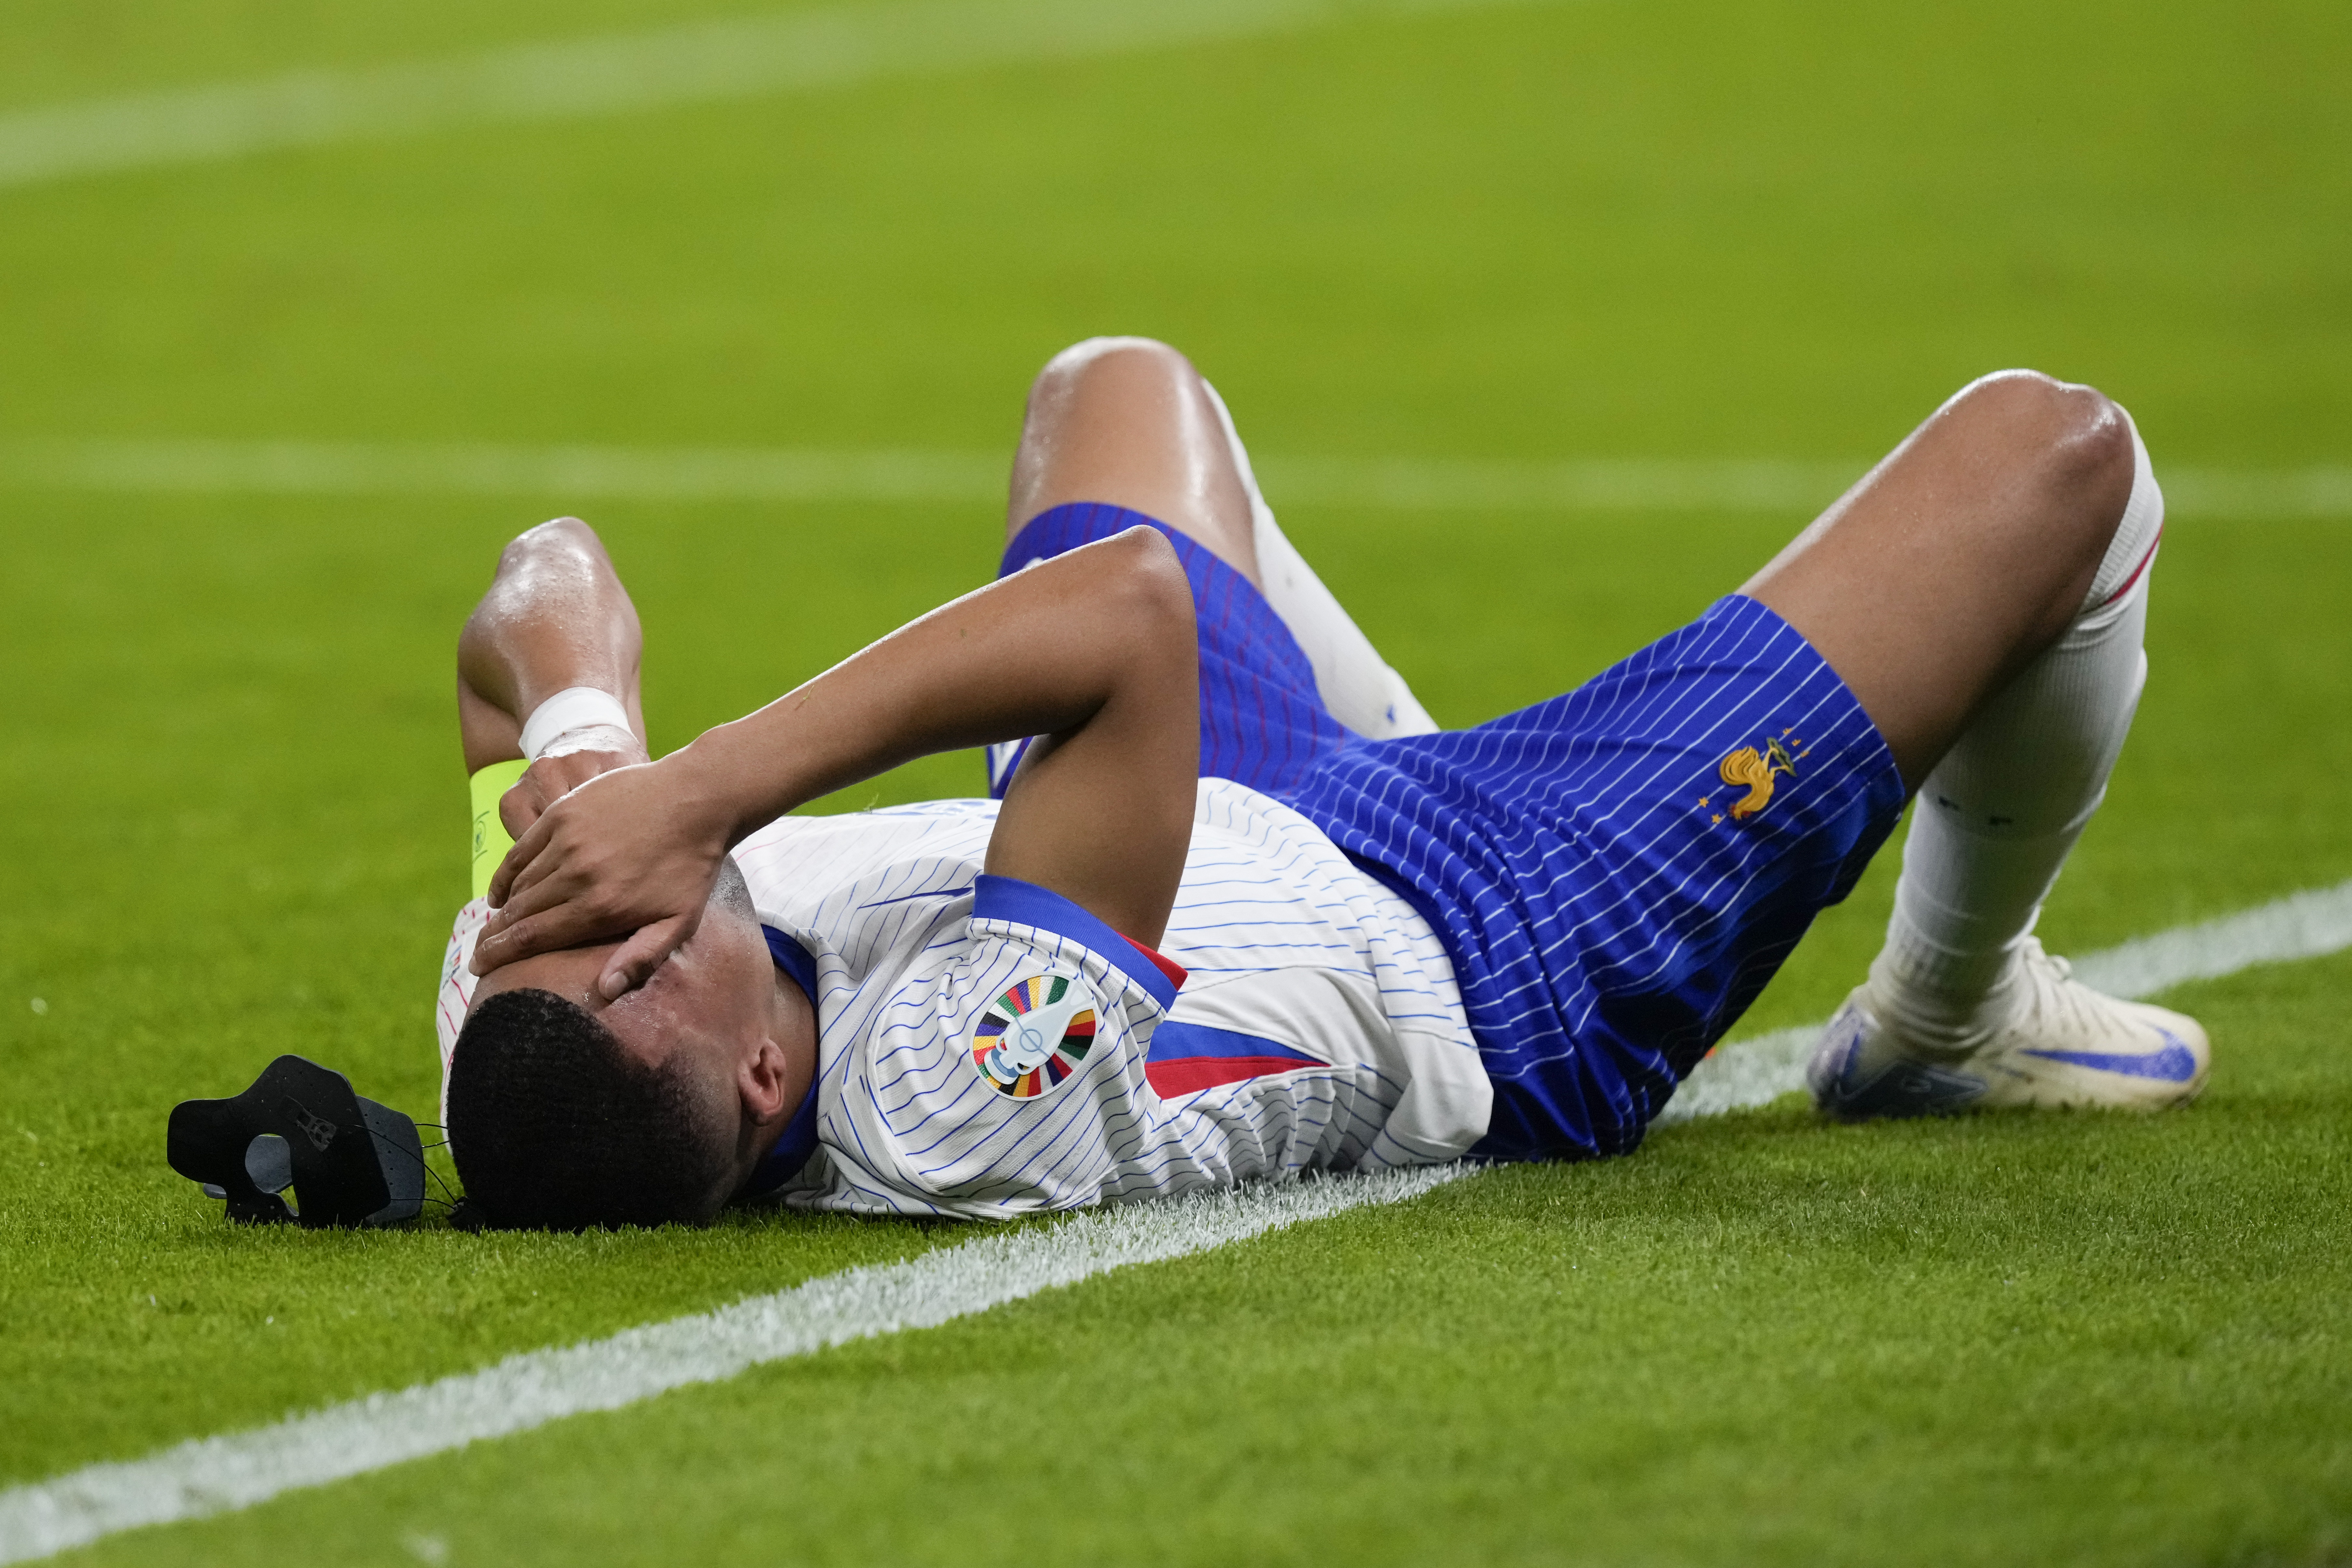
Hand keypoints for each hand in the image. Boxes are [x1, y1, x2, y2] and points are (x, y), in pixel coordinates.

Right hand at [469, 751, 734, 997]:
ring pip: (520, 883)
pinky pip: (522, 849)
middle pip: (519, 913)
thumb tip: (605, 991)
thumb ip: (642, 957)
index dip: (500, 955)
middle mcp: (576, 874)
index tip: (479, 967)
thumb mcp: (679, 921)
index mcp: (600, 907)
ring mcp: (566, 840)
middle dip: (493, 938)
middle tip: (478, 954)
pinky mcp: (563, 812)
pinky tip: (501, 892)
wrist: (697, 800)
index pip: (533, 938)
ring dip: (502, 909)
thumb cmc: (692, 866)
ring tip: (492, 928)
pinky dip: (506, 873)